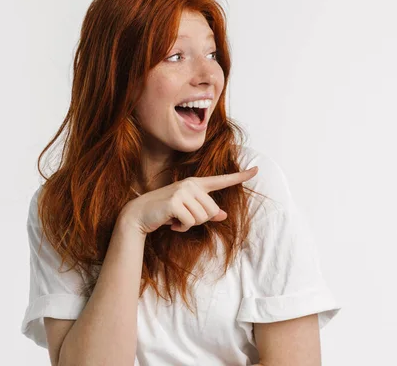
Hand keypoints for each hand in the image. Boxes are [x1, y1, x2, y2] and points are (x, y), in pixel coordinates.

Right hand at [117, 166, 258, 235]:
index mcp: (196, 184)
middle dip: (200, 220)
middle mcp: (191, 184)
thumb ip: (206, 211)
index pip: (222, 180)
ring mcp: (183, 191)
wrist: (139, 214)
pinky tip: (171, 223)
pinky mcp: (175, 202)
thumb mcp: (187, 211)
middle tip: (182, 218)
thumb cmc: (165, 212)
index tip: (257, 170)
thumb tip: (223, 215)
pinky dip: (182, 228)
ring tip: (175, 219)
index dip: (241, 176)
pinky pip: (190, 222)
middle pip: (212, 210)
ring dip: (189, 225)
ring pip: (203, 217)